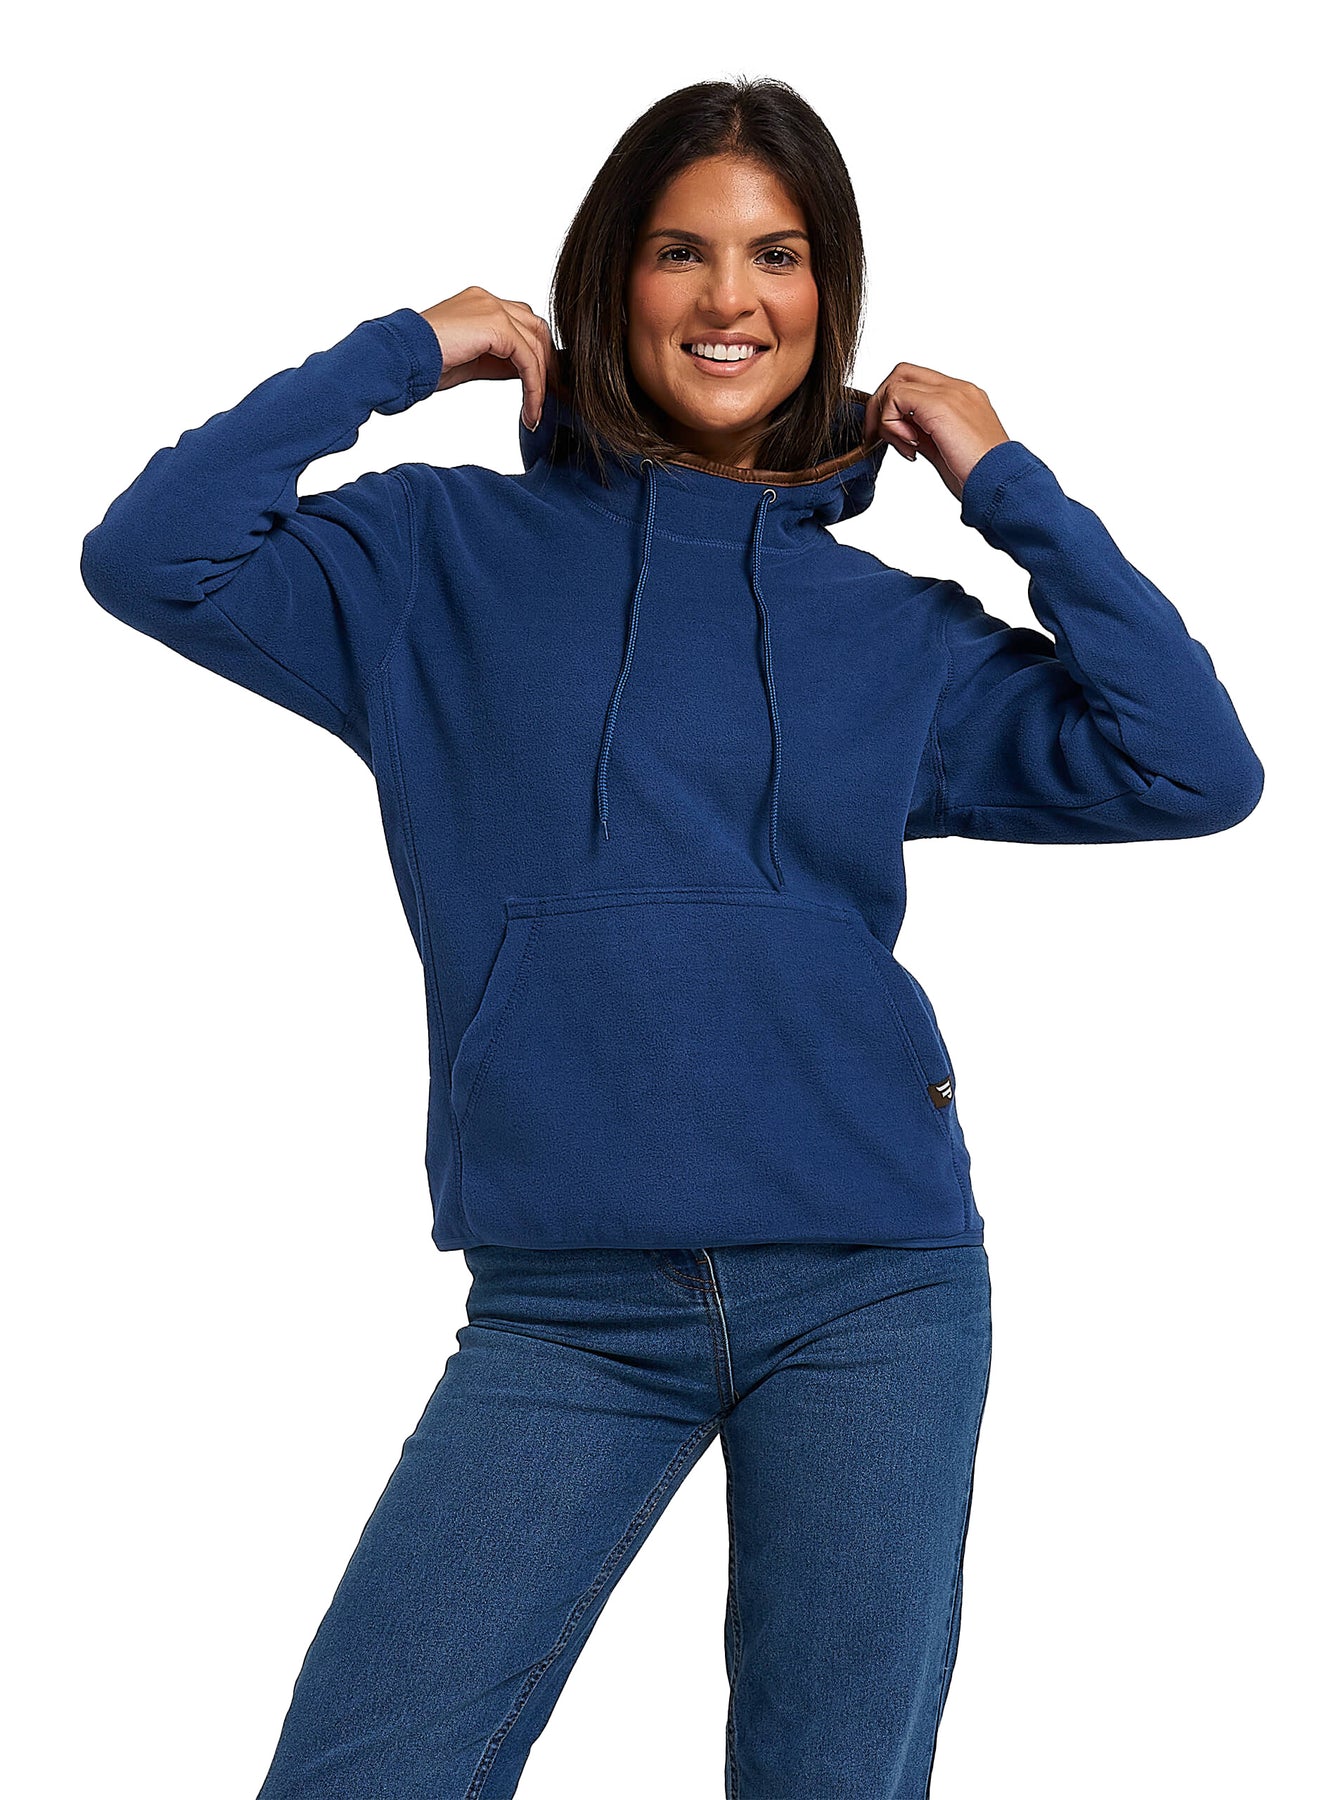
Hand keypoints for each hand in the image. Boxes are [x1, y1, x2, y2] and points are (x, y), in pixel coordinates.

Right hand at [418, 287, 556, 430]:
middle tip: (551, 398)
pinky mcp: (496, 325)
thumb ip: (498, 359)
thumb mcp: (472, 361)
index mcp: (481, 304)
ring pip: (536, 343)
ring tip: (536, 411)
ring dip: (542, 380)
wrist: (402, 358)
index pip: (523, 324)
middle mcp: (489, 300)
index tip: (543, 387)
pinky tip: (530, 408)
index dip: (537, 356)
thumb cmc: (425, 363)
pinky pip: (528, 358)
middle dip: (547, 365)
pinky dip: (534, 386)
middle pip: (536, 329)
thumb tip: (524, 373)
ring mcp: (493, 308)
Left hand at [862, 363, 1009, 501]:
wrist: (1000, 482)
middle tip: (880, 436)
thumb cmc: (978, 475)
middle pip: (903, 373)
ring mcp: (950, 393)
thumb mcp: (944, 451)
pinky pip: (896, 396)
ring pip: (897, 382)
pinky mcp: (940, 405)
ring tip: (904, 446)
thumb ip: (923, 434)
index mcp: (962, 397)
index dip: (895, 407)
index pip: (917, 383)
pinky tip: (909, 446)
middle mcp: (957, 389)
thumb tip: (900, 432)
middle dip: (882, 404)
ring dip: (886, 417)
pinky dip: (892, 423)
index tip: (896, 440)